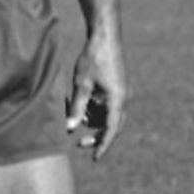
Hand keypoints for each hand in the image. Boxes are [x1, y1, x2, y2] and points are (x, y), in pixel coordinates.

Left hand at [65, 37, 126, 160]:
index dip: (103, 145)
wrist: (105, 35)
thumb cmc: (93, 58)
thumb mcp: (81, 84)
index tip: (95, 158)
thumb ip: (78, 107)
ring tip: (74, 119)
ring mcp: (121, 92)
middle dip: (97, 136)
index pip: (111, 130)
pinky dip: (95, 110)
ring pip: (109, 116)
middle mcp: (123, 98)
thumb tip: (70, 128)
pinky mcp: (117, 86)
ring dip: (94, 121)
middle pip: (112, 126)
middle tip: (79, 143)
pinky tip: (81, 106)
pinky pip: (108, 106)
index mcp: (117, 100)